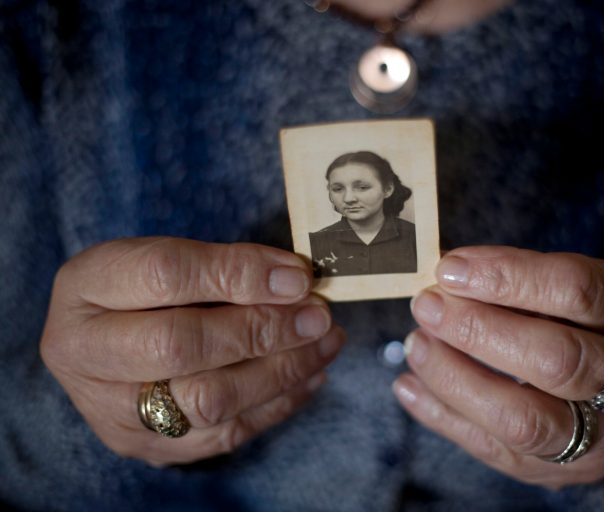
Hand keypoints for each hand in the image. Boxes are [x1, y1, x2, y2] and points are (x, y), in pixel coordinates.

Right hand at [40, 237, 344, 464]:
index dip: (239, 274)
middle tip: (318, 315)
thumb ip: (223, 265)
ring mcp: (115, 412)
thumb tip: (296, 281)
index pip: (164, 274)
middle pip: (181, 347)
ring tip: (326, 341)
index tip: (297, 276)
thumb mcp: (168, 255)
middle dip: (263, 330)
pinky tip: (311, 373)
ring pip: (208, 402)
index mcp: (85, 288)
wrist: (106, 345)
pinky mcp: (151, 448)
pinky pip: (225, 433)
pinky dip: (279, 402)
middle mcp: (85, 355)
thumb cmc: (145, 289)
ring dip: (283, 370)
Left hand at [393, 246, 603, 487]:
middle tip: (427, 306)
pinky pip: (495, 451)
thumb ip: (523, 277)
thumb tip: (451, 275)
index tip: (451, 268)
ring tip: (416, 345)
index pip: (579, 292)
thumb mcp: (575, 280)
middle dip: (479, 331)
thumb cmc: (586, 316)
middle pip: (557, 361)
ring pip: (525, 420)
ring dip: (455, 379)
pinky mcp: (561, 470)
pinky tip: (409, 386)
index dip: (509, 278)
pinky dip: (443, 416)